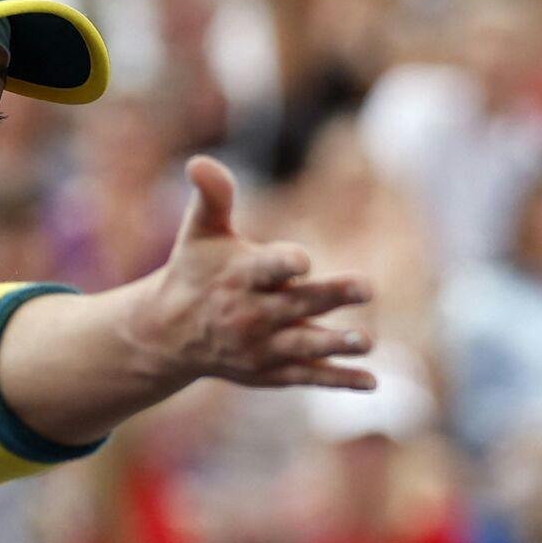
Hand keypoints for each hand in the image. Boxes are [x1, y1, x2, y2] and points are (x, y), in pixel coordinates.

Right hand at [124, 156, 375, 389]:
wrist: (169, 334)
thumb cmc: (194, 271)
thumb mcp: (199, 232)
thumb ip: (212, 196)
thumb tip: (199, 160)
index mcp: (238, 276)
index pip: (263, 269)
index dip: (282, 264)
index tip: (303, 260)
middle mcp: (250, 314)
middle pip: (296, 306)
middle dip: (330, 296)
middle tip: (367, 287)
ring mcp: (262, 347)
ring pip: (303, 346)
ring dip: (335, 345)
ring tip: (366, 341)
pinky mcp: (271, 371)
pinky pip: (308, 377)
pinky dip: (338, 380)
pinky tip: (371, 382)